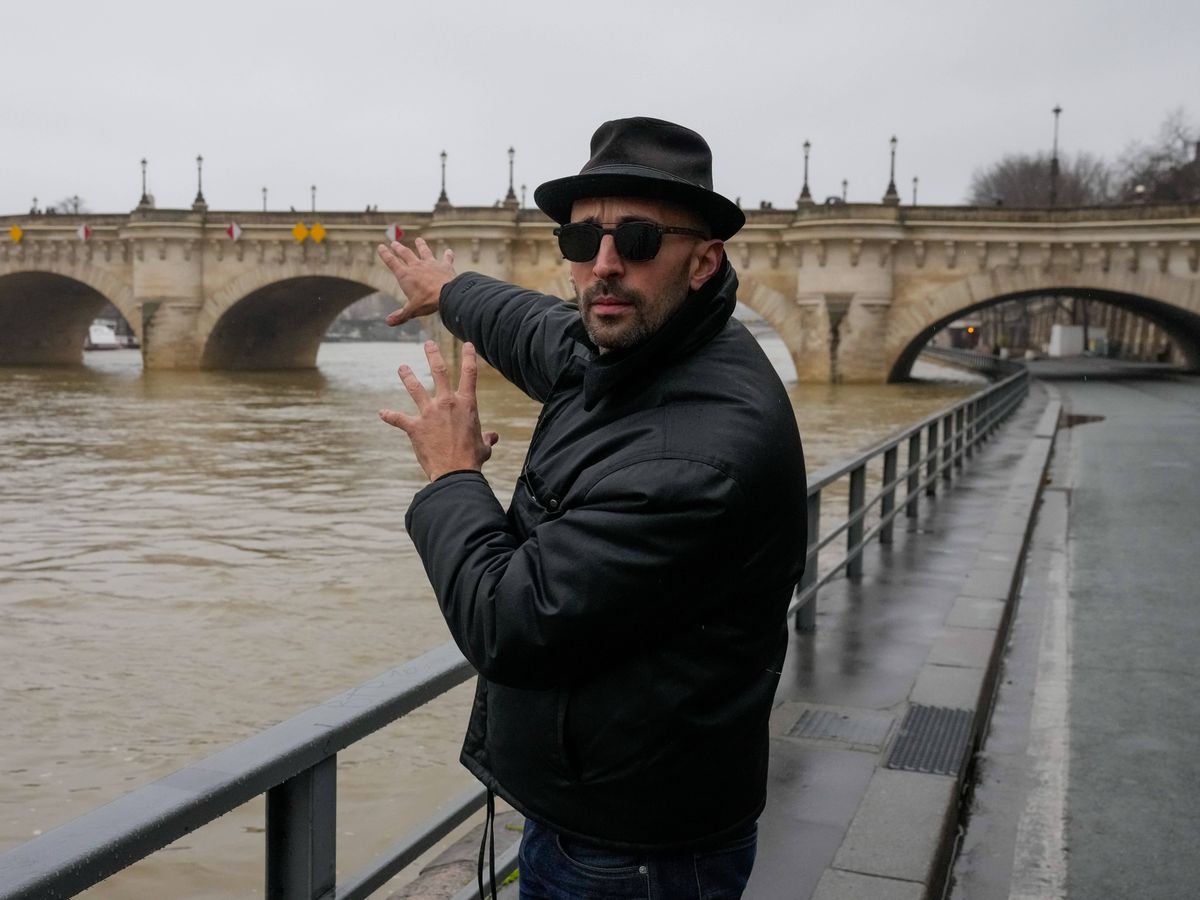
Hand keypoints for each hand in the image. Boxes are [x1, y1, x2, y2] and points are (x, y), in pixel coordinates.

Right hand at [376, 237, 455, 325]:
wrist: (447, 294)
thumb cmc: (427, 302)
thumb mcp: (411, 310)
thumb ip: (400, 315)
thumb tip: (388, 322)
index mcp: (405, 275)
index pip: (392, 262)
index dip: (385, 254)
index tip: (381, 247)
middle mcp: (417, 266)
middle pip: (406, 254)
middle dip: (399, 248)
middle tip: (394, 243)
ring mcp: (431, 264)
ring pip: (424, 252)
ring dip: (421, 246)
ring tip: (419, 240)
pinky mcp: (445, 266)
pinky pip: (446, 259)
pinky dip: (448, 255)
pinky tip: (450, 251)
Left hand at [379, 341, 498, 480]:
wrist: (455, 472)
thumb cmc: (472, 459)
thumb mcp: (484, 446)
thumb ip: (487, 438)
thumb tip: (493, 437)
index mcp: (466, 404)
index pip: (470, 374)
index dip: (469, 356)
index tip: (467, 344)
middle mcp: (447, 403)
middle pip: (439, 371)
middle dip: (433, 355)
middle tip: (427, 344)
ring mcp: (429, 413)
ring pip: (416, 388)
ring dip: (408, 376)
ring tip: (402, 367)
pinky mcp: (415, 427)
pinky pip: (399, 418)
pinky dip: (390, 416)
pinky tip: (382, 412)